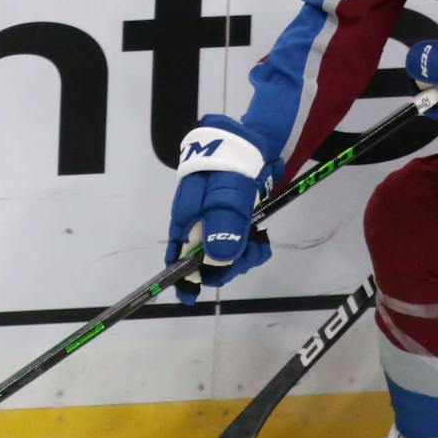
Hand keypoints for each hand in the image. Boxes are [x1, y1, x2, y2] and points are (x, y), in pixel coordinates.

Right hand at [165, 116, 281, 302]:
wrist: (254, 140)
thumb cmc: (232, 165)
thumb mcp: (227, 194)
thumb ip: (222, 225)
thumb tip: (218, 260)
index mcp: (186, 219)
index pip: (176, 257)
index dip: (182, 279)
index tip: (191, 296)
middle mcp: (198, 225)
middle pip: (204, 262)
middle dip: (226, 266)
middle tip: (249, 253)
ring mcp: (217, 223)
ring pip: (225, 256)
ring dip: (243, 256)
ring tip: (258, 243)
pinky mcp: (235, 221)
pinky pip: (240, 245)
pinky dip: (252, 247)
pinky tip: (261, 240)